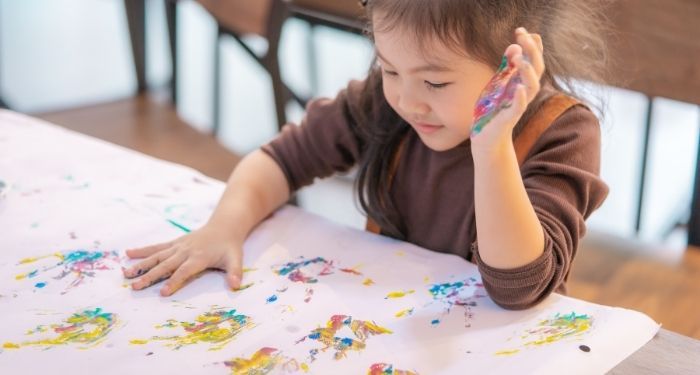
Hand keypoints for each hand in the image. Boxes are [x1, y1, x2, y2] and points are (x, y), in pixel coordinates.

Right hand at [123, 223, 243, 295]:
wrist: (224, 226)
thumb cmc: (230, 246)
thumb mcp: (236, 259)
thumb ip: (235, 272)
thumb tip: (236, 286)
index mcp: (199, 257)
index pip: (184, 271)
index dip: (174, 281)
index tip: (163, 293)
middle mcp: (186, 251)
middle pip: (166, 265)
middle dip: (150, 276)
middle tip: (135, 287)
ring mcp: (178, 246)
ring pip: (157, 256)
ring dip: (141, 264)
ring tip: (126, 274)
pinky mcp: (174, 243)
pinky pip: (157, 247)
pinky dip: (143, 250)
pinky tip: (128, 253)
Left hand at [470, 27, 544, 155]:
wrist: (487, 139)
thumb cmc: (493, 111)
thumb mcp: (498, 85)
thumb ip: (506, 67)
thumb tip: (513, 46)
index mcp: (521, 82)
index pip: (533, 60)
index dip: (531, 45)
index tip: (521, 30)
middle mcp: (524, 93)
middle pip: (536, 70)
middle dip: (532, 52)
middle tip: (522, 37)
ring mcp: (518, 106)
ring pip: (531, 88)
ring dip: (527, 73)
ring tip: (519, 59)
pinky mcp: (509, 119)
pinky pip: (518, 108)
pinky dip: (520, 98)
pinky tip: (518, 88)